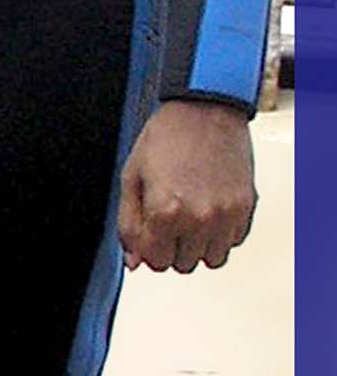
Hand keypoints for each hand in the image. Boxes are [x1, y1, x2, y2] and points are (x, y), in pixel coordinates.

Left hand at [118, 97, 256, 270]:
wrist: (205, 111)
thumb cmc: (166, 137)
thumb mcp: (132, 177)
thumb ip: (129, 224)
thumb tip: (133, 260)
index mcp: (166, 211)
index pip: (156, 261)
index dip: (147, 248)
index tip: (148, 234)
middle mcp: (200, 218)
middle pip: (183, 264)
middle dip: (171, 248)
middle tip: (166, 222)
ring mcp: (227, 215)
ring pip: (211, 259)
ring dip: (196, 246)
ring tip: (187, 218)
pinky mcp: (246, 208)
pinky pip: (233, 242)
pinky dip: (219, 235)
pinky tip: (207, 210)